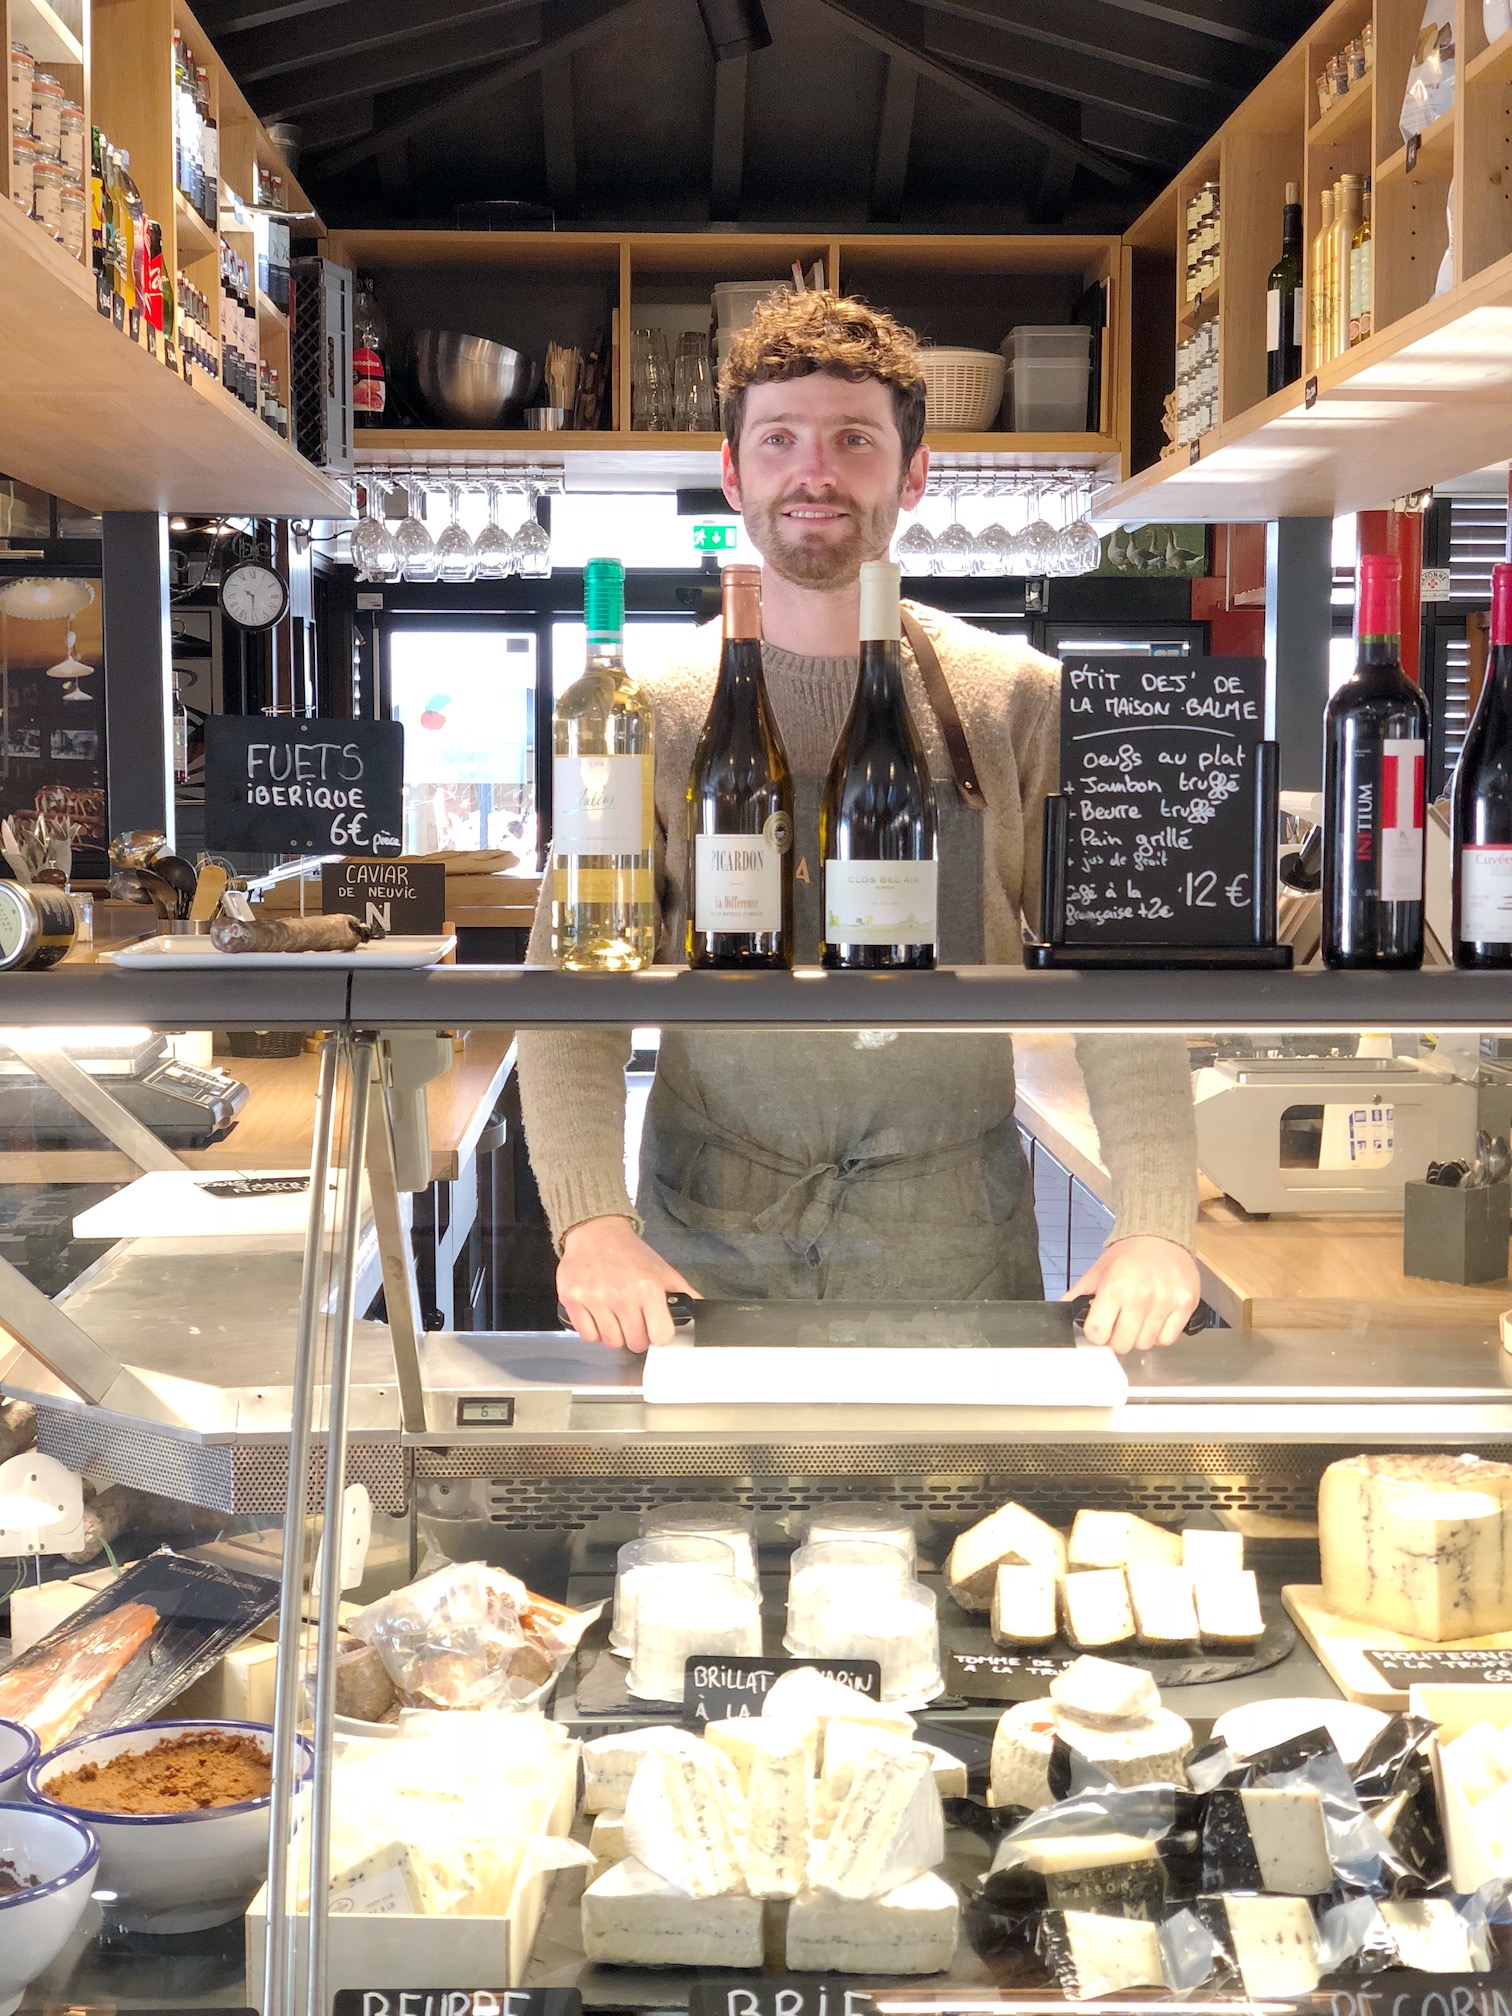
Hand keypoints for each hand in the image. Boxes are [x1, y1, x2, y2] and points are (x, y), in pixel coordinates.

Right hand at [558, 1216, 699, 1353]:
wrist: (596, 1232)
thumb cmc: (630, 1253)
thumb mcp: (662, 1270)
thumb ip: (683, 1292)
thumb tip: (702, 1311)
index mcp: (648, 1288)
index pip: (661, 1337)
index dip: (658, 1334)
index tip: (654, 1326)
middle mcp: (622, 1296)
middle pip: (635, 1343)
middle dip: (636, 1334)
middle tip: (633, 1318)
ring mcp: (595, 1299)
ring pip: (611, 1342)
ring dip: (615, 1333)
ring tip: (615, 1314)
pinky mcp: (573, 1300)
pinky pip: (588, 1336)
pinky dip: (594, 1331)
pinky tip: (598, 1314)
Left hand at [1064, 1236, 1199, 1354]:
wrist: (1160, 1235)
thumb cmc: (1127, 1255)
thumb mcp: (1097, 1272)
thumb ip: (1078, 1295)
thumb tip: (1061, 1314)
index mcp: (1115, 1287)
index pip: (1098, 1333)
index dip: (1097, 1333)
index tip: (1100, 1327)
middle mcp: (1141, 1296)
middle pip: (1123, 1344)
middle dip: (1117, 1338)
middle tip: (1119, 1324)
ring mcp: (1166, 1301)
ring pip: (1146, 1344)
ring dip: (1139, 1336)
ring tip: (1138, 1317)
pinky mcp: (1185, 1304)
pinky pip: (1168, 1339)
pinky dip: (1160, 1334)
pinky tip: (1155, 1318)